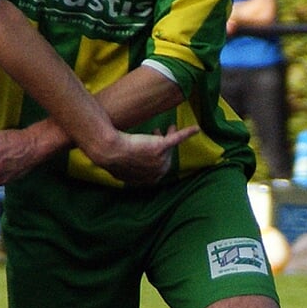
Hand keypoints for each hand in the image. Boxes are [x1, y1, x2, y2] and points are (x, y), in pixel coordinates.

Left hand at [81, 125, 199, 184]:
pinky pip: (178, 138)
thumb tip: (124, 177)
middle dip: (163, 145)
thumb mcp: (121, 171)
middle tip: (157, 133)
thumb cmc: (112, 159)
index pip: (160, 167)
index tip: (152, 148)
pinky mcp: (161, 146)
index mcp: (149, 179)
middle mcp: (158, 171)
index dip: (158, 157)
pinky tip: (196, 128)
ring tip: (168, 128)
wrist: (110, 151)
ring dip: (169, 136)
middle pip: (166, 155)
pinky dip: (187, 133)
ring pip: (169, 145)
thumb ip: (128, 175)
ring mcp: (161, 159)